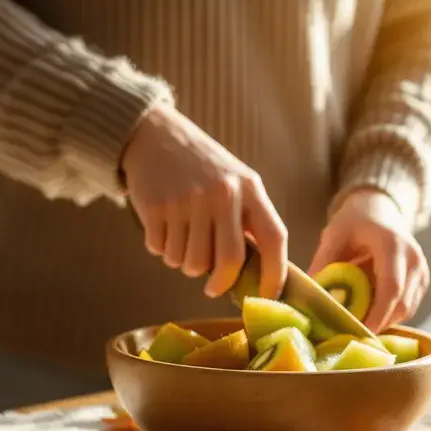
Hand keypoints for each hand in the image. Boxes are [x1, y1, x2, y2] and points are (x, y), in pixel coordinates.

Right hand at [121, 104, 286, 298]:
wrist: (155, 135)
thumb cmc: (202, 167)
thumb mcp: (236, 182)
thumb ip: (248, 220)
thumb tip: (257, 274)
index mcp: (250, 188)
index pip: (273, 238)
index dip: (275, 273)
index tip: (268, 295)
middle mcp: (222, 194)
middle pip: (228, 260)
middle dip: (221, 283)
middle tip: (212, 288)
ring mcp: (187, 201)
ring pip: (190, 262)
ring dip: (185, 263)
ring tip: (184, 240)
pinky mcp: (156, 207)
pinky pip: (162, 250)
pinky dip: (162, 249)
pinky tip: (164, 226)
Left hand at [308, 189, 427, 331]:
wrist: (379, 210)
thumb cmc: (354, 221)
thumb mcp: (333, 235)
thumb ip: (323, 263)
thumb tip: (313, 298)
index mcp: (392, 244)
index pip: (391, 287)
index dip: (377, 314)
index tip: (359, 331)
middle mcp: (414, 258)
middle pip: (401, 304)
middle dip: (378, 323)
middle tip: (351, 334)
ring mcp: (422, 271)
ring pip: (406, 310)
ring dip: (383, 320)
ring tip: (357, 320)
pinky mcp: (422, 281)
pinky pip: (408, 307)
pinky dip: (389, 315)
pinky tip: (369, 311)